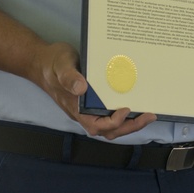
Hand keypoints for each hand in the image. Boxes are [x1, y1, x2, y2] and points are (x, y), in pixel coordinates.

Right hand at [32, 42, 156, 139]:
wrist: (43, 62)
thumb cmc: (53, 64)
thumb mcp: (61, 66)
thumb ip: (69, 77)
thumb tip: (81, 88)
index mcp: (76, 109)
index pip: (96, 125)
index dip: (113, 122)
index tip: (126, 109)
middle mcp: (83, 113)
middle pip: (108, 130)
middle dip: (130, 126)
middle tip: (150, 116)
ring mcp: (88, 109)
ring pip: (111, 125)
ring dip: (129, 123)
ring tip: (148, 114)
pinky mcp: (93, 102)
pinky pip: (110, 113)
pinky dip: (124, 114)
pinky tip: (136, 104)